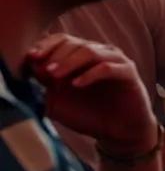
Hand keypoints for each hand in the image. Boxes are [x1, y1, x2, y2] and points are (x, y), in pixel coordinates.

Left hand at [26, 34, 157, 154]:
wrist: (118, 131)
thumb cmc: (88, 114)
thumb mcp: (58, 101)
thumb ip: (46, 85)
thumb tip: (32, 68)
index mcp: (81, 56)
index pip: (62, 39)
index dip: (46, 45)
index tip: (30, 57)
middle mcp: (99, 53)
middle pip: (75, 43)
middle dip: (55, 55)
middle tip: (42, 70)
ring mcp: (115, 61)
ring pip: (90, 51)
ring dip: (69, 62)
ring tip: (54, 75)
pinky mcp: (128, 72)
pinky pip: (107, 68)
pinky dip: (90, 74)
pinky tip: (76, 84)